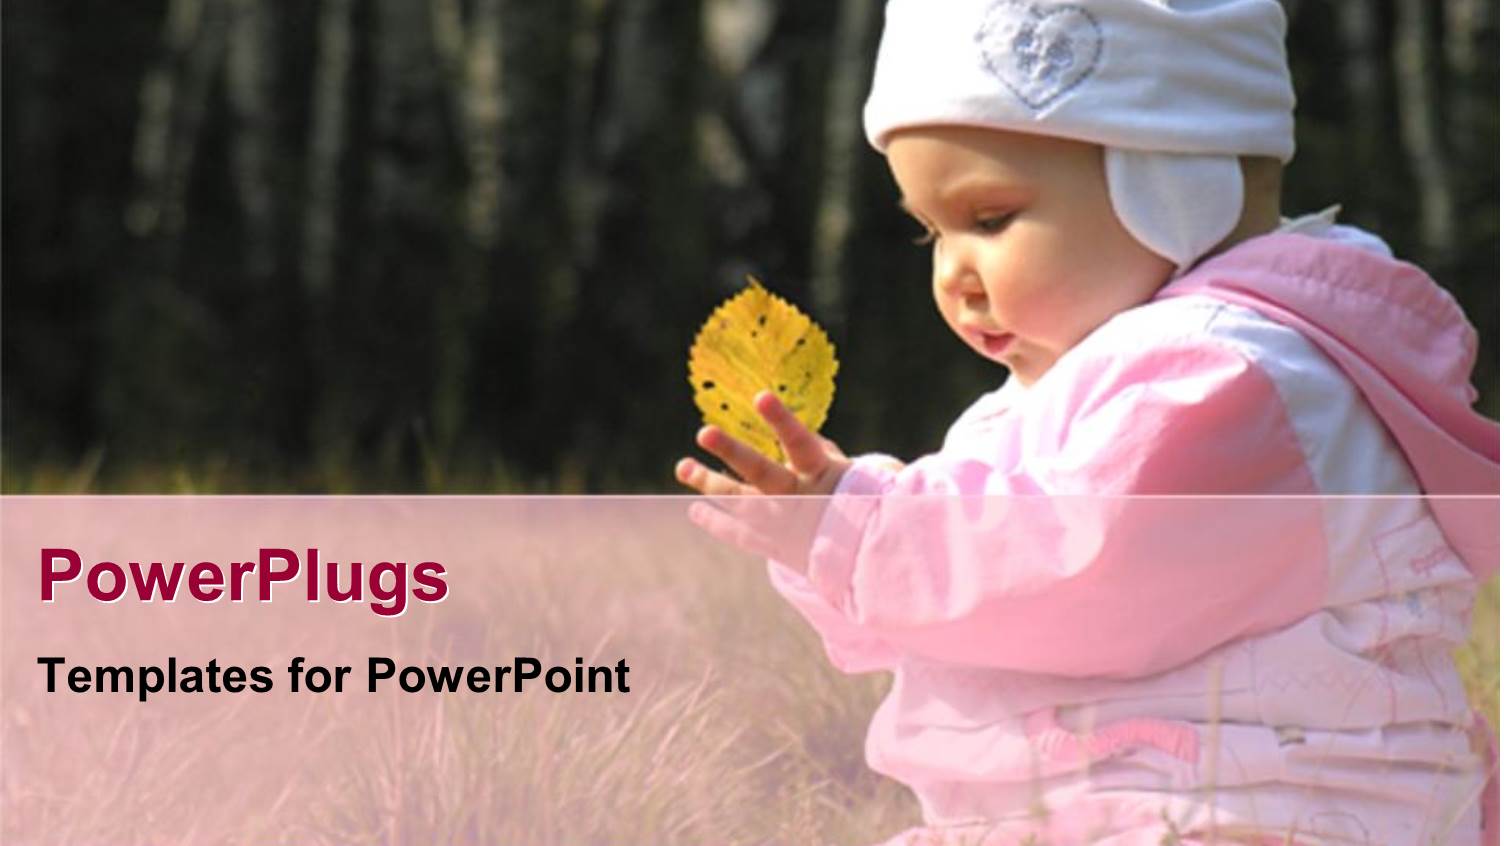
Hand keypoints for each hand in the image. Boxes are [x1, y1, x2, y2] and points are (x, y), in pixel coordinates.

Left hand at [675, 391, 851, 570]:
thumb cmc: (856, 500)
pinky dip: (717, 522)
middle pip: (761, 472)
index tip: (761, 396)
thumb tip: (796, 428)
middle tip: (704, 432)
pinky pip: (740, 534)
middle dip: (732, 452)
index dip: (781, 420)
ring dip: (710, 483)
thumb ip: (819, 448)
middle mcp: (798, 496)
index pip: (800, 441)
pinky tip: (695, 509)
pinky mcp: (775, 545)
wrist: (867, 553)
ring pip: (742, 502)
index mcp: (821, 472)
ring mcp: (783, 522)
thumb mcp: (846, 469)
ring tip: (683, 467)